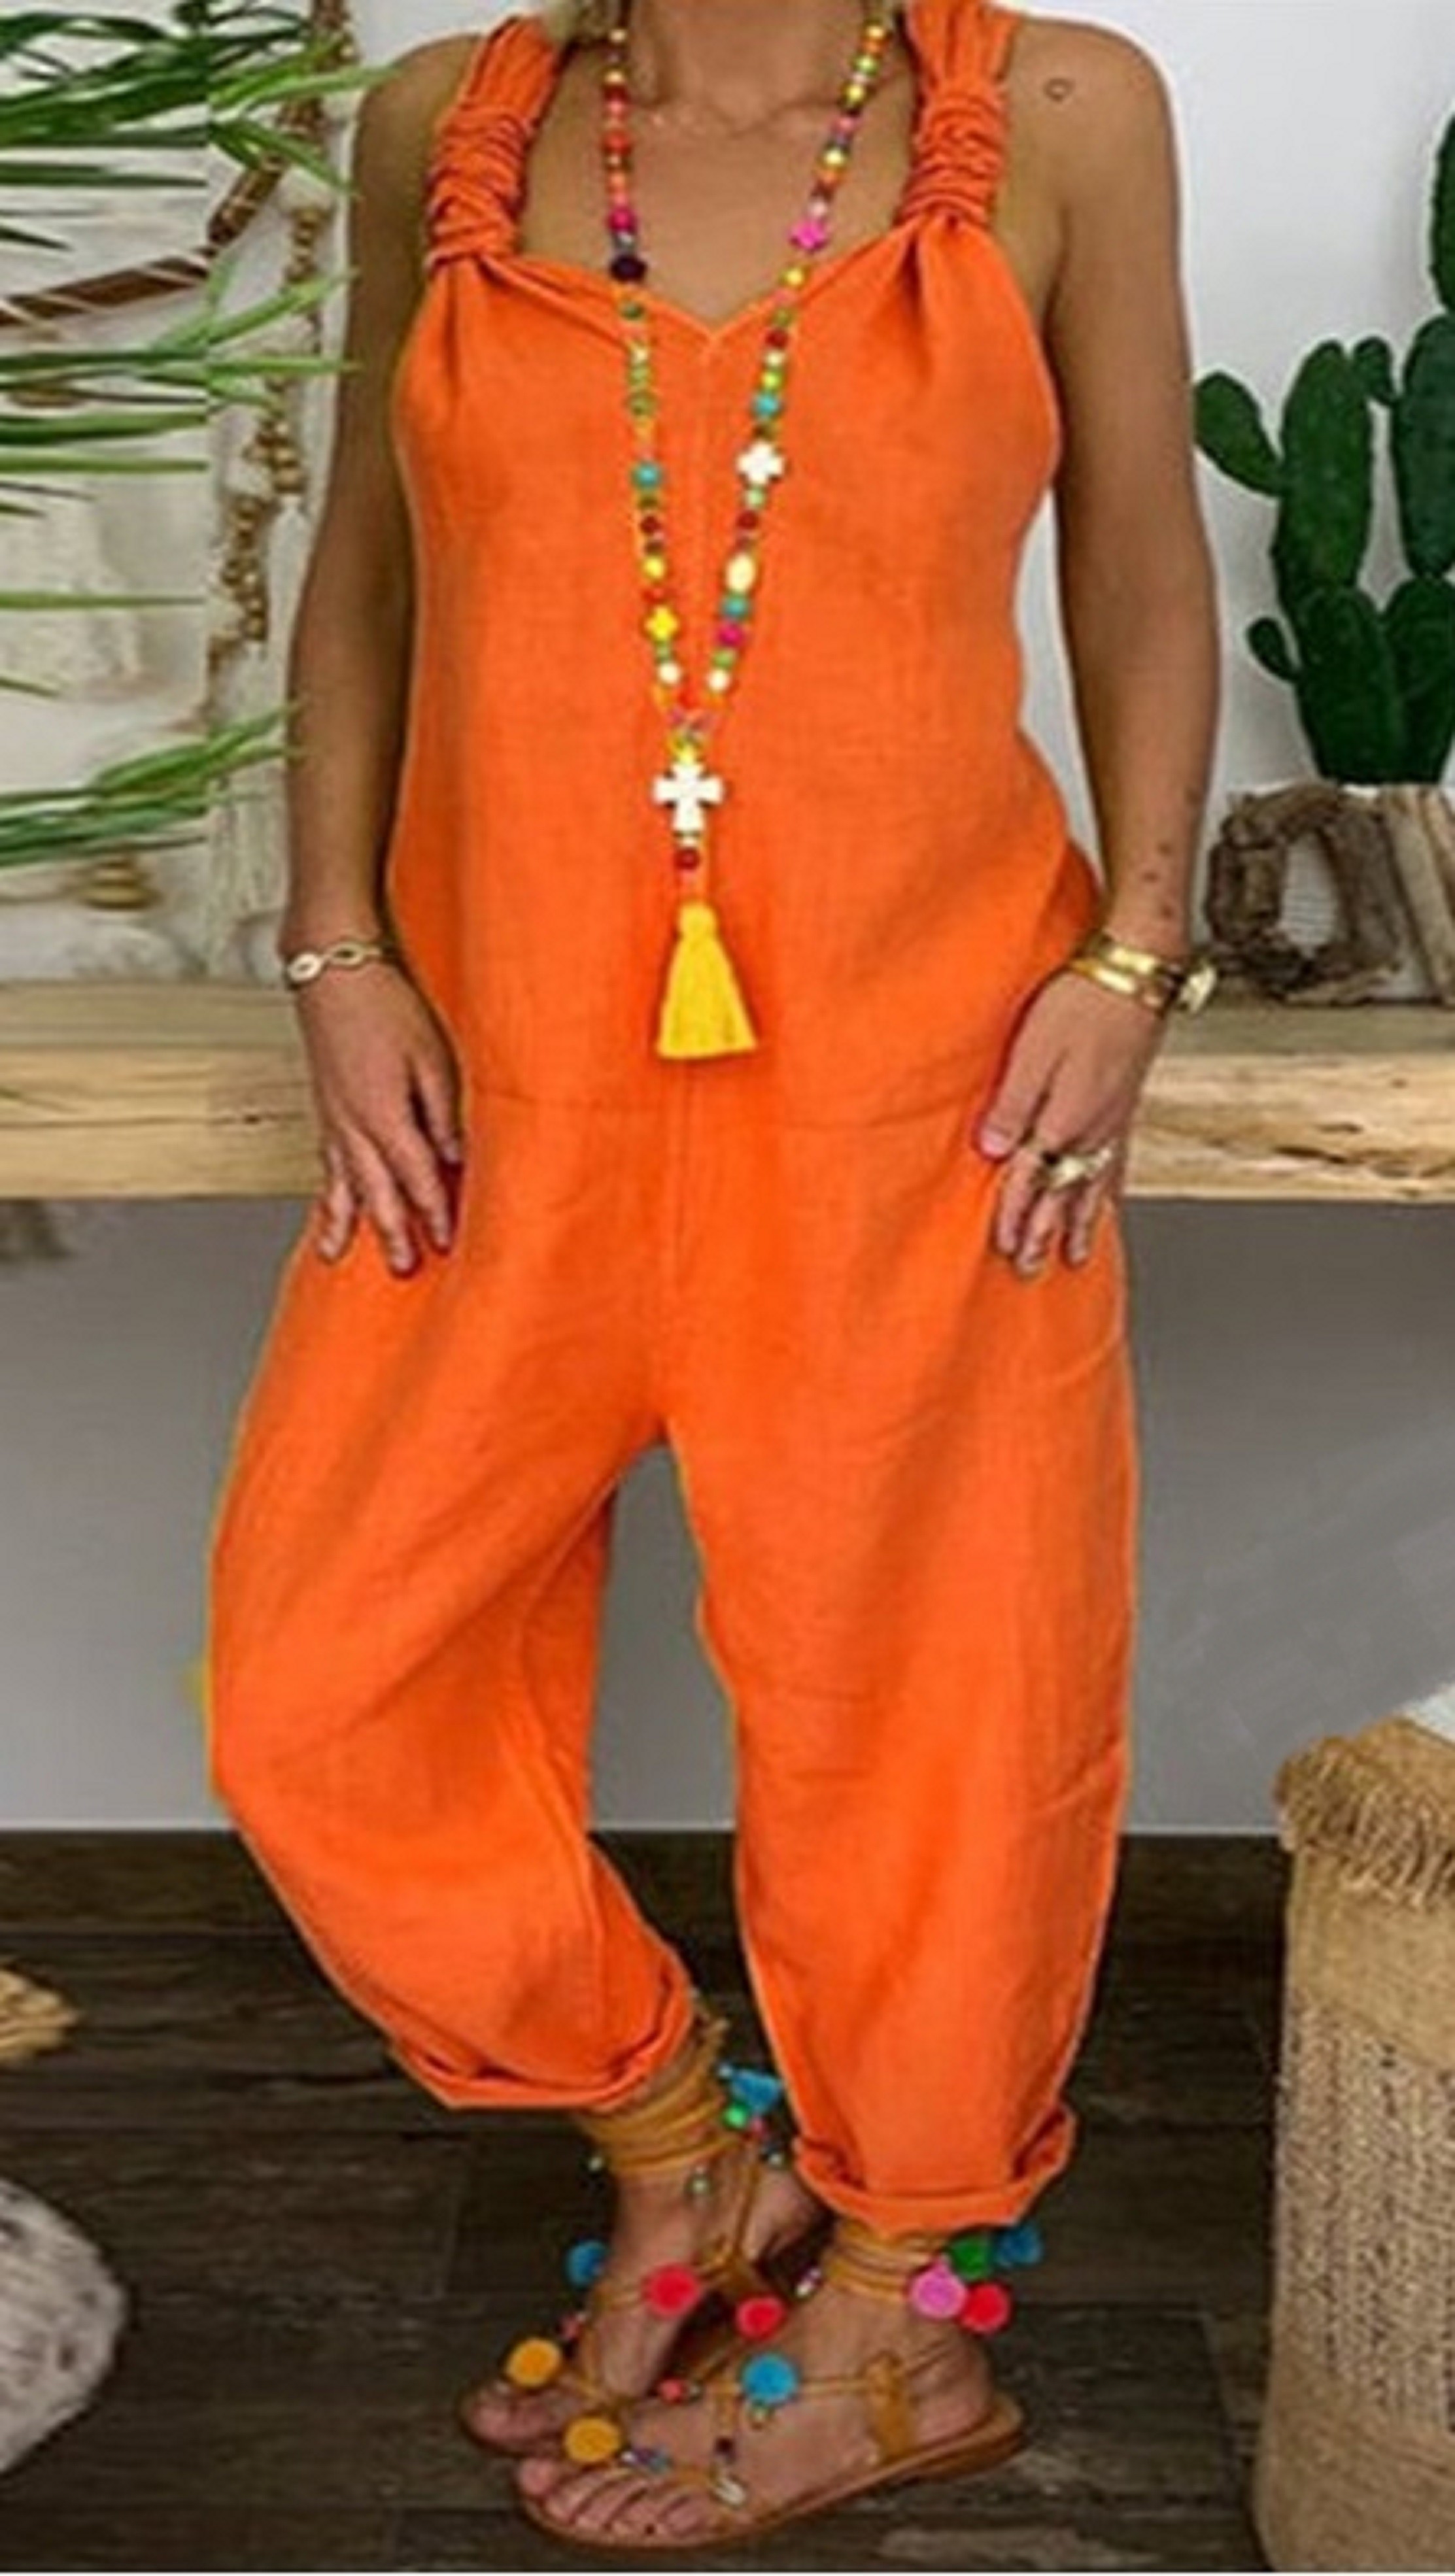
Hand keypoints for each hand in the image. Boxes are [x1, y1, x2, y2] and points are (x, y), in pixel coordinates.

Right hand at [292, 962, 465, 1275]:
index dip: (434, 1213)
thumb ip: (444, 1112)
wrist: (332, 971)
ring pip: (342, 1185)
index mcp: (384, 1115)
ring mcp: (333, 1121)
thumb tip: (459, 1156)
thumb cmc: (385, 1004)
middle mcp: (353, 1126)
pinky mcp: (324, 1110)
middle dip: (391, 1233)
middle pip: (376, 1192)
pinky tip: (326, 1214)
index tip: (449, 1244)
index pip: (417, 1177)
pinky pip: (324, 1166)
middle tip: (404, 1270)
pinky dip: (325, 1196)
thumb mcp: (432, 1055)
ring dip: (348, 1224)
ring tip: (341, 1259)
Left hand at [972, 968, 1164, 1275]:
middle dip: (1045, 1234)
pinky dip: (1110, 1192)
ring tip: (1074, 1255)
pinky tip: (1109, 1198)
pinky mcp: (1126, 1104)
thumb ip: (1011, 1106)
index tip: (1004, 1247)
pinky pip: (1118, 1165)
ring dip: (1080, 1224)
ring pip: (1094, 1187)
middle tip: (1031, 1270)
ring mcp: (1114, 1120)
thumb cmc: (1082, 1001)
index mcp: (1064, 1120)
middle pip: (1064, 1195)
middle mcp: (1093, 1130)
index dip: (1016, 1216)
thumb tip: (993, 1152)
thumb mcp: (1031, 1052)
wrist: (1137, 971)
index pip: (1032, 1182)